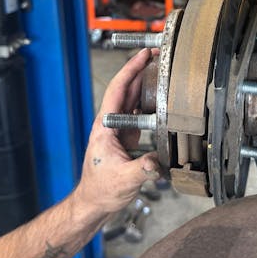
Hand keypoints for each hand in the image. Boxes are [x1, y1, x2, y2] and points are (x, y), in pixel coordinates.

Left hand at [75, 48, 160, 214]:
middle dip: (141, 70)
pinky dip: (150, 102)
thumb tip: (158, 161)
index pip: (118, 91)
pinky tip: (162, 99)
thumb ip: (143, 170)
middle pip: (126, 90)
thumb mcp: (124, 180)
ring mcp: (118, 131)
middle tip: (159, 56)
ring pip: (132, 100)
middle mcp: (110, 125)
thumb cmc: (101, 191)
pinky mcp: (126, 138)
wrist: (94, 203)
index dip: (131, 70)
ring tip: (162, 71)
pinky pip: (139, 114)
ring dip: (146, 84)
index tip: (144, 54)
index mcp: (105, 127)